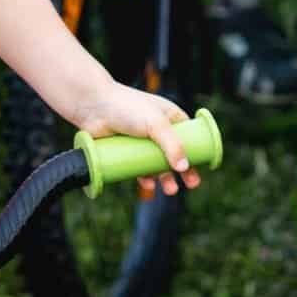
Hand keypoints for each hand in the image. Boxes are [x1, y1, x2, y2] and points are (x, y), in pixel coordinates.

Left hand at [69, 83, 202, 196]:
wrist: (92, 107)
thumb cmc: (126, 107)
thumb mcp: (155, 123)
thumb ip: (172, 145)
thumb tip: (184, 168)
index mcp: (169, 116)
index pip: (190, 135)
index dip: (197, 151)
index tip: (203, 166)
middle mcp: (157, 129)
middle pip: (175, 153)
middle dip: (184, 170)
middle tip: (192, 184)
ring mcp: (142, 141)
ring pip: (158, 163)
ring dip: (166, 178)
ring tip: (169, 189)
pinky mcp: (126, 151)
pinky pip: (139, 168)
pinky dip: (146, 177)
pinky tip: (148, 184)